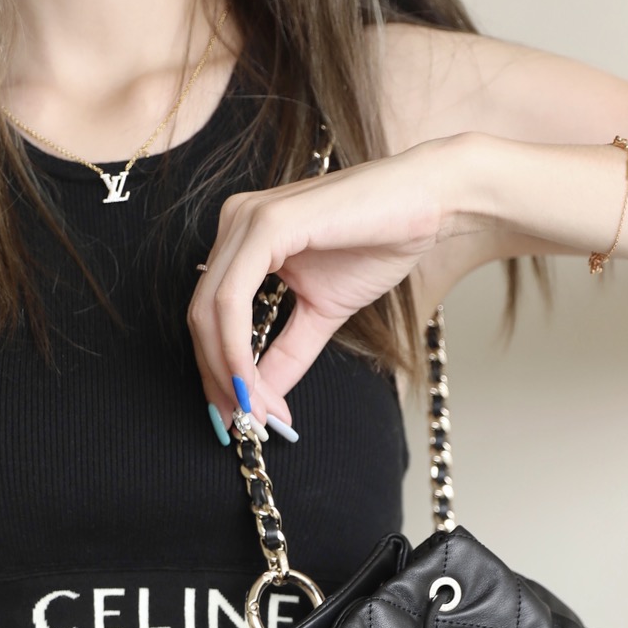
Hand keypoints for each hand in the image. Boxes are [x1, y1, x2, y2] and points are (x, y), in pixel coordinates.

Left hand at [187, 136, 466, 428]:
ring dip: (227, 371)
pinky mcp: (266, 223)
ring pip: (209, 311)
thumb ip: (285, 354)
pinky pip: (232, 298)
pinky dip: (235, 348)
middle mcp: (234, 224)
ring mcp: (246, 220)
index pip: (210, 315)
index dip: (218, 372)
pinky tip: (252, 382)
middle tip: (243, 424)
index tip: (241, 418)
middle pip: (201, 317)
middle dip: (217, 380)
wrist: (426, 203)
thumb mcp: (321, 315)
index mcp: (242, 241)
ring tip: (254, 412)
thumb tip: (259, 402)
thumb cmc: (378, 244)